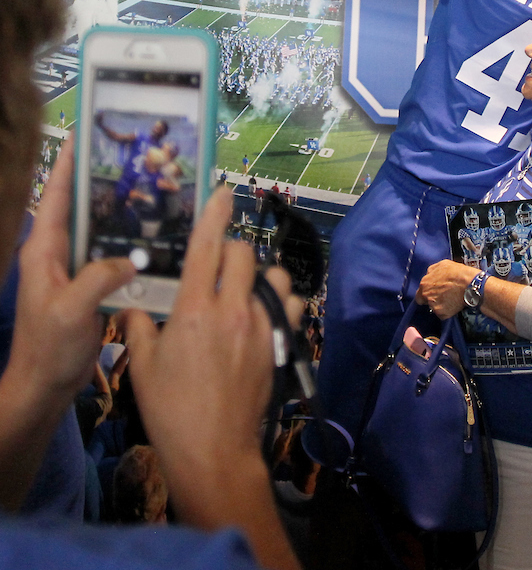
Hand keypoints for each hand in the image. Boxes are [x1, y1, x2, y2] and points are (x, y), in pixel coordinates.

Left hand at [10, 137, 134, 401]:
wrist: (43, 386)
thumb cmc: (49, 348)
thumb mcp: (72, 309)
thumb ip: (100, 277)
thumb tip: (133, 260)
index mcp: (43, 252)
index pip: (54, 198)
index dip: (67, 166)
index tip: (83, 137)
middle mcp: (54, 255)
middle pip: (77, 208)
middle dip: (100, 183)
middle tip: (131, 162)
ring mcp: (70, 272)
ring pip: (96, 232)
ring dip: (119, 215)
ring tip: (148, 194)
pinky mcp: (86, 288)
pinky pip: (108, 256)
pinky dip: (127, 245)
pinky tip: (152, 242)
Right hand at [122, 189, 299, 523]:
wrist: (215, 449)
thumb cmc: (172, 410)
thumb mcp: (142, 366)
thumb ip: (139, 326)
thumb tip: (133, 304)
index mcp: (194, 310)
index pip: (207, 247)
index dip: (214, 214)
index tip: (223, 190)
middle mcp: (233, 311)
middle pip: (243, 254)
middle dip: (231, 248)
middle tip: (218, 261)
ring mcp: (262, 326)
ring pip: (274, 277)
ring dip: (260, 273)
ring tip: (245, 286)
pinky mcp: (280, 343)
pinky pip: (292, 306)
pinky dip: (282, 300)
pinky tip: (268, 310)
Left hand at [415, 260, 477, 319]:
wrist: (471, 285)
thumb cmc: (458, 273)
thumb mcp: (443, 264)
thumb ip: (432, 271)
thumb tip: (429, 275)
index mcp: (424, 283)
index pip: (419, 293)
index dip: (427, 293)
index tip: (434, 293)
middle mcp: (426, 295)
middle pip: (425, 302)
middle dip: (432, 300)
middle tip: (444, 296)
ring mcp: (433, 305)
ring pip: (434, 308)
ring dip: (441, 305)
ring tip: (451, 299)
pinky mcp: (442, 313)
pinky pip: (443, 314)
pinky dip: (448, 311)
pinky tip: (454, 304)